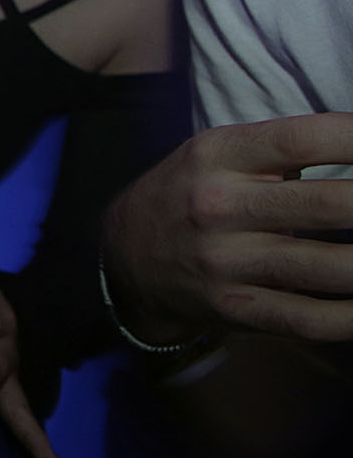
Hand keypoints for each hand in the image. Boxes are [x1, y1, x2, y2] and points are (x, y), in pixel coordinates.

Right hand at [101, 113, 352, 343]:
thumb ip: (284, 149)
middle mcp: (219, 206)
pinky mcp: (236, 310)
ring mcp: (227, 263)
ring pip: (334, 268)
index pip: (304, 139)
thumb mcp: (219, 153)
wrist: (126, 255)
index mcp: (217, 155)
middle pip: (333, 204)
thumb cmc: (193, 192)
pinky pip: (314, 318)